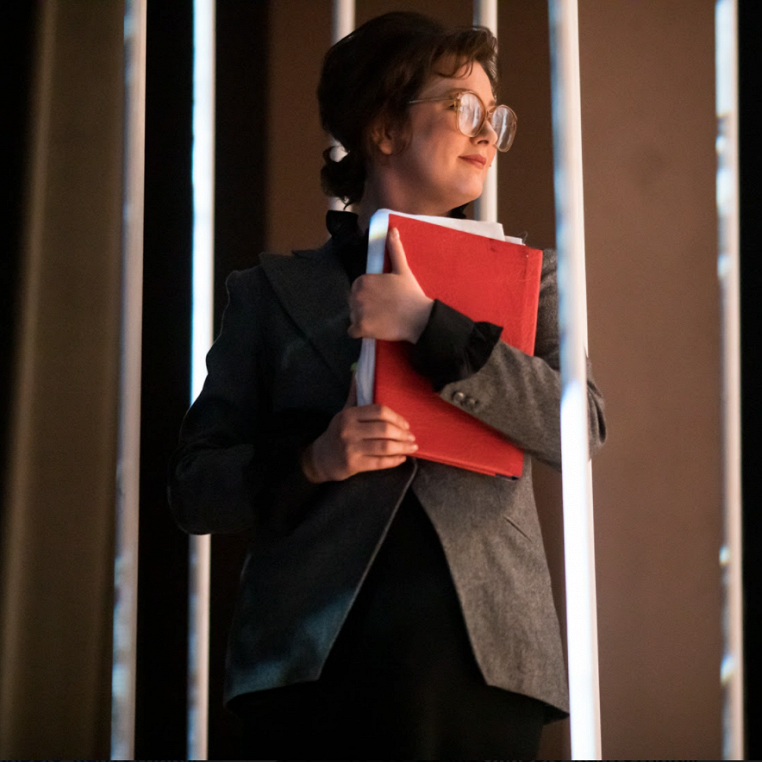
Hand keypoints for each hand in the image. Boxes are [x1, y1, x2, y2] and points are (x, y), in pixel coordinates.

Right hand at [301, 376, 416, 482]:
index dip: (396, 417)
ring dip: (402, 447)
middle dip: (402, 434)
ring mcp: (351, 448)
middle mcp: (349, 430)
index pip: (379, 411)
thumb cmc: (338, 433)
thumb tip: (358, 371)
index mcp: (349, 414)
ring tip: (412, 447)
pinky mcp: (354, 464)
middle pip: (384, 429)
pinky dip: (394, 460)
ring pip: (385, 446)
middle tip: (411, 437)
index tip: (406, 424)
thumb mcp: (344, 412)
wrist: (321, 459)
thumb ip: (355, 395)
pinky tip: (402, 458)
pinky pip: (380, 462)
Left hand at [348, 227, 433, 342]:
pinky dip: (359, 332)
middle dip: (363, 306)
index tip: (382, 298)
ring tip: (380, 319)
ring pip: (352, 316)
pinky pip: (352, 332)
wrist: (419, 318)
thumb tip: (392, 230)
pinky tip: (372, 329)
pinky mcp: (361, 328)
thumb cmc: (411, 294)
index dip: (369, 294)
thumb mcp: (402, 269)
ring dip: (362, 319)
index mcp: (363, 280)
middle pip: (353, 303)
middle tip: (382, 310)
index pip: (357, 289)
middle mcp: (357, 295)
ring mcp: (358, 312)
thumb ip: (394, 249)